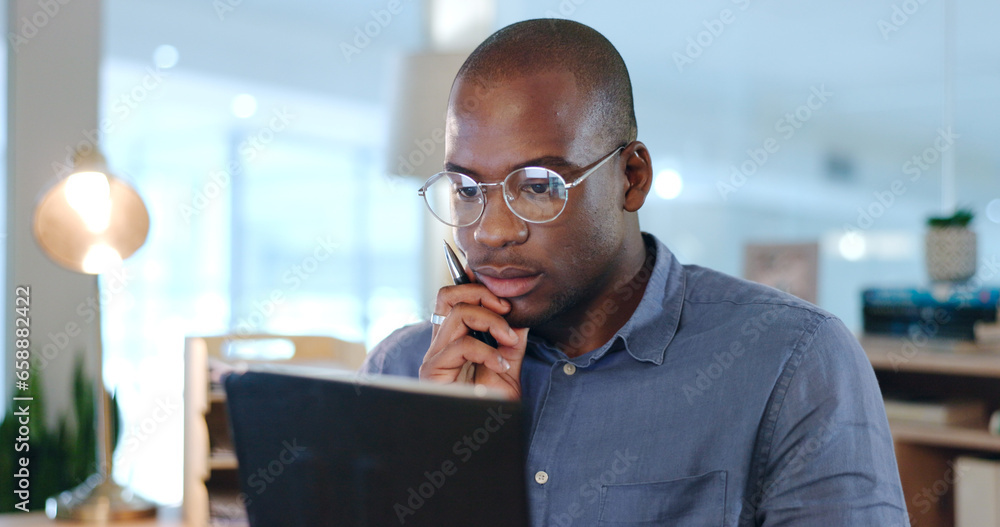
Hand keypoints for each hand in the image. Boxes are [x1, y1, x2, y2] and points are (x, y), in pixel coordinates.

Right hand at [420, 282, 528, 399]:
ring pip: (457, 314)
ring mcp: (434, 356)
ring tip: (508, 341)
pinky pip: (461, 345)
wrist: (482, 440)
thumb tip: (521, 315)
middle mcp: (440, 343)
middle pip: (448, 295)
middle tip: (507, 309)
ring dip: (491, 321)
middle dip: (481, 293)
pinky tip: (500, 367)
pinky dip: (487, 352)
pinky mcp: (433, 371)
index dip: (474, 284)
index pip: (455, 297)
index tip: (505, 293)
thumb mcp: (508, 366)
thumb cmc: (490, 406)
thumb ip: (511, 340)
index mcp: (455, 338)